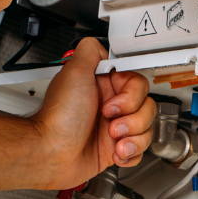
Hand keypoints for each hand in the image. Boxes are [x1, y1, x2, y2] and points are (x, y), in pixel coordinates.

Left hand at [31, 38, 155, 190]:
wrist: (51, 153)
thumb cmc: (60, 118)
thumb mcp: (73, 72)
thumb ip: (90, 51)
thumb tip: (101, 44)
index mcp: (103, 86)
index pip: (137, 83)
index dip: (131, 95)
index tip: (114, 103)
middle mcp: (111, 106)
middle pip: (146, 106)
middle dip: (132, 118)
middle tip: (109, 122)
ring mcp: (116, 128)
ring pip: (146, 129)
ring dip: (133, 137)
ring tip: (112, 140)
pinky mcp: (117, 149)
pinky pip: (140, 150)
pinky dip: (131, 153)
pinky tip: (116, 153)